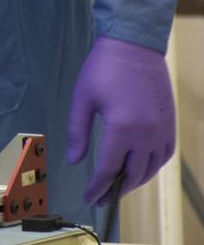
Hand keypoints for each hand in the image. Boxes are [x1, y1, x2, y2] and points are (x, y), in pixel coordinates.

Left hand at [66, 36, 175, 204]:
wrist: (134, 45)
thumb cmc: (103, 69)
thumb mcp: (82, 100)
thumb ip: (78, 134)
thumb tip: (74, 162)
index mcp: (122, 128)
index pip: (109, 169)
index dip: (98, 187)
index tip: (89, 198)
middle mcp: (146, 133)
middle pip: (133, 174)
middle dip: (115, 190)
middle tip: (101, 199)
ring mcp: (162, 128)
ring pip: (152, 167)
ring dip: (136, 181)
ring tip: (118, 187)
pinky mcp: (170, 122)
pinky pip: (165, 154)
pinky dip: (153, 166)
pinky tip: (140, 168)